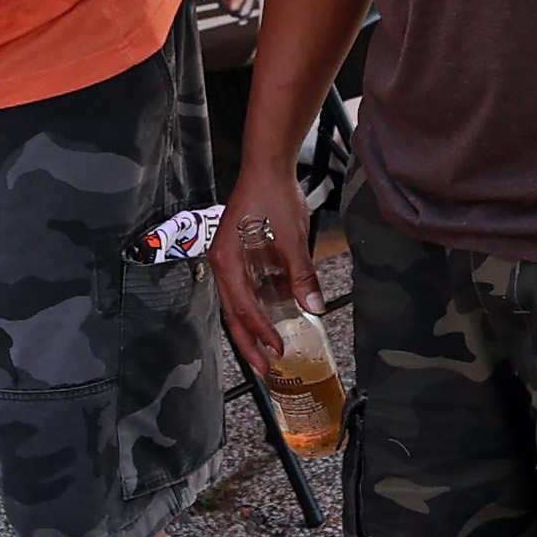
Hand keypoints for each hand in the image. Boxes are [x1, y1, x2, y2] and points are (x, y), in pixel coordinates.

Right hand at [210, 159, 314, 380]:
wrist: (267, 166)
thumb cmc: (273, 196)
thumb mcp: (291, 237)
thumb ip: (300, 274)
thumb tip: (313, 306)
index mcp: (227, 261)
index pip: (243, 307)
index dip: (260, 331)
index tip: (277, 349)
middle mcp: (223, 265)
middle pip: (233, 314)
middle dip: (249, 343)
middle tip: (264, 370)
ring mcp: (229, 262)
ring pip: (238, 305)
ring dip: (252, 330)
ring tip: (267, 353)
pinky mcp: (240, 257)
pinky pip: (246, 291)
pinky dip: (258, 310)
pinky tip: (274, 321)